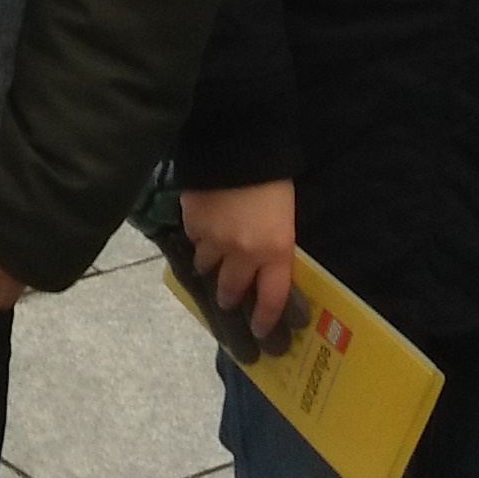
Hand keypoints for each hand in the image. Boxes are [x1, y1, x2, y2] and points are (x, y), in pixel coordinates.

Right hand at [181, 180, 295, 342]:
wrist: (240, 145)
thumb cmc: (274, 179)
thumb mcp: (285, 218)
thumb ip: (275, 246)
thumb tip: (266, 263)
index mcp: (275, 251)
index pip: (271, 299)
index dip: (265, 320)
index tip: (261, 332)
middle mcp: (243, 253)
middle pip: (232, 290)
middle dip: (229, 297)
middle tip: (227, 299)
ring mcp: (214, 239)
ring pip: (206, 266)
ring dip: (209, 265)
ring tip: (211, 258)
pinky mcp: (192, 221)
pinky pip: (193, 238)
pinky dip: (198, 237)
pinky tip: (203, 227)